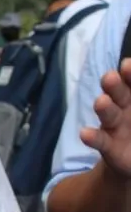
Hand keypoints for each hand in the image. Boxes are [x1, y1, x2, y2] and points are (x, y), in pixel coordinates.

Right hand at [81, 59, 130, 177]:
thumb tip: (113, 101)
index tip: (129, 65)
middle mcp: (125, 107)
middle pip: (119, 92)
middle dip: (115, 83)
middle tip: (111, 77)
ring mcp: (114, 126)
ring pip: (108, 113)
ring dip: (104, 106)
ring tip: (102, 102)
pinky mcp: (108, 146)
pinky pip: (99, 140)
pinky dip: (92, 137)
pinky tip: (85, 134)